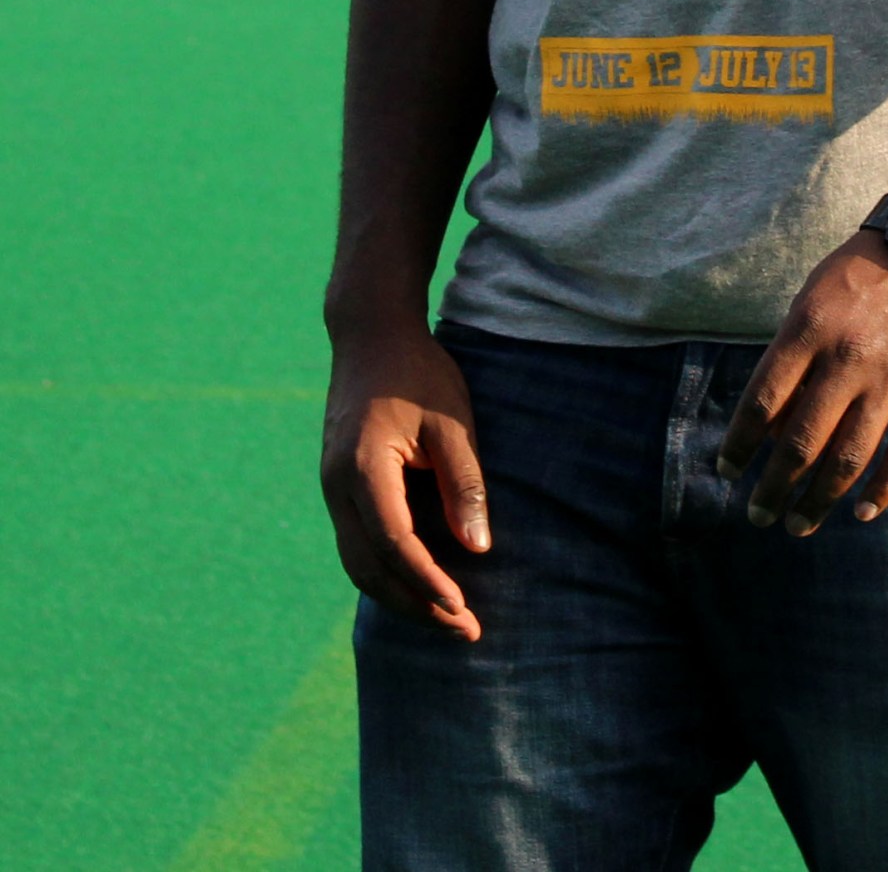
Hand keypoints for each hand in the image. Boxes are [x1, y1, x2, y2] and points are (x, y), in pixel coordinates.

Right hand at [321, 321, 490, 638]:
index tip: (463, 610)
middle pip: (370, 569)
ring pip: (359, 563)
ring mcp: (332, 489)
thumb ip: (463, 484)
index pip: (395, 546)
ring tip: (447, 617)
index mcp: (363, 471)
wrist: (370, 334)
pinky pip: (359, 543)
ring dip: (400, 594)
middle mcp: (337, 488)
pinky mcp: (339, 487)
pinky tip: (422, 581)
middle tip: (465, 631)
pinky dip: (388, 570)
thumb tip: (477, 549)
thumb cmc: (418, 373)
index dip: (429, 583)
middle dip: (416, 605)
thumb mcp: (452, 423)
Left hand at [717, 231, 887, 535]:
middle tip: (758, 515)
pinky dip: (883, 489)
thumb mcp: (812, 299)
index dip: (739, 444)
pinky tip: (863, 512)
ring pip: (849, 458)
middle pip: (801, 441)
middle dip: (774, 487)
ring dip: (820, 499)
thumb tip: (766, 426)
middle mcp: (847, 357)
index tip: (726, 471)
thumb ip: (790, 358)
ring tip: (800, 524)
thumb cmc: (862, 273)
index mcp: (810, 329)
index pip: (762, 401)